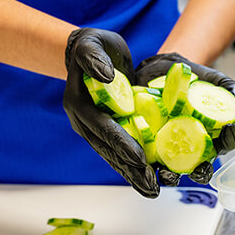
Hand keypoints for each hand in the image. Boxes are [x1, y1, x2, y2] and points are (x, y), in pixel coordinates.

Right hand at [64, 28, 159, 197]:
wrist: (90, 52)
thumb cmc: (92, 45)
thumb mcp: (91, 43)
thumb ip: (93, 58)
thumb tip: (105, 75)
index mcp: (80, 105)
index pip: (102, 128)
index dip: (121, 143)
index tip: (139, 158)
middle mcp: (85, 123)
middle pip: (109, 151)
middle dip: (131, 170)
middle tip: (152, 187)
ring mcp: (96, 130)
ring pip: (115, 157)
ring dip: (134, 175)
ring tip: (154, 190)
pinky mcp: (109, 132)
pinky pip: (121, 152)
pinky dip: (136, 167)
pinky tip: (153, 179)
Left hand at [135, 52, 234, 185]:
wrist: (162, 70)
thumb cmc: (193, 78)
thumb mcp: (215, 80)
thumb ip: (231, 90)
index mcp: (213, 135)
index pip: (226, 143)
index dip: (229, 140)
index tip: (228, 130)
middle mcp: (194, 147)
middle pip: (201, 167)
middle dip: (201, 172)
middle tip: (200, 169)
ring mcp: (171, 149)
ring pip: (174, 171)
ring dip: (172, 177)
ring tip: (168, 175)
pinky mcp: (149, 146)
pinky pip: (147, 160)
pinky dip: (145, 166)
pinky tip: (142, 164)